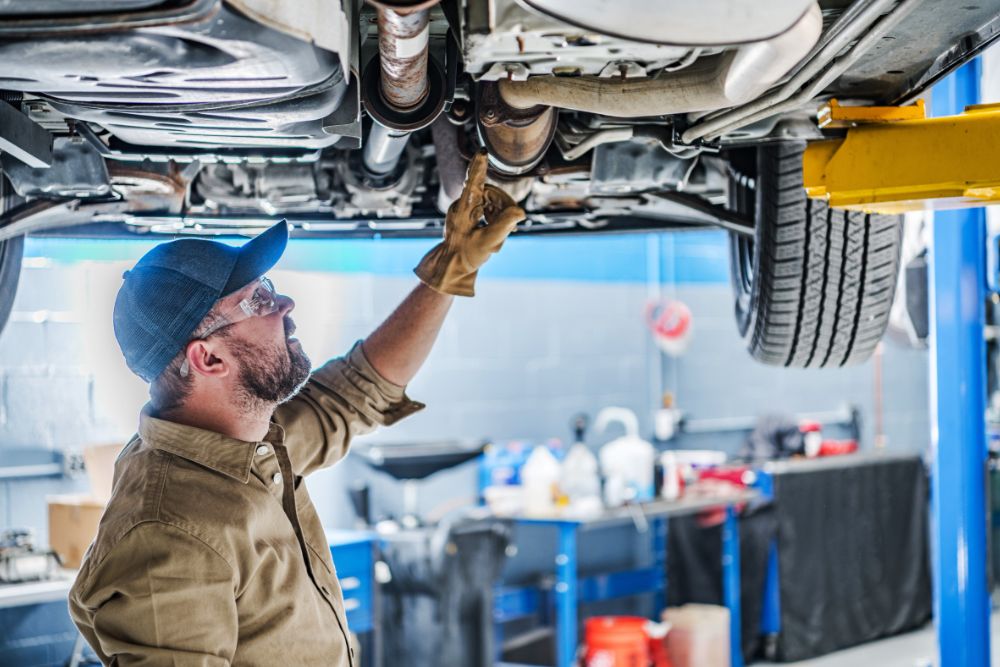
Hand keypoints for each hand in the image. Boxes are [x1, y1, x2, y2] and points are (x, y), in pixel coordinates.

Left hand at [414, 150, 524, 296]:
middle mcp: (463, 203)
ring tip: (498, 235)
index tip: (482, 152)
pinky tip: (496, 231)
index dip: (479, 167)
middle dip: (504, 208)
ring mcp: (465, 207)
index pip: (473, 183)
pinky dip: (496, 217)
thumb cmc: (466, 255)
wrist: (452, 265)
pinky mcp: (468, 211)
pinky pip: (488, 206)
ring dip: (500, 215)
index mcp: (464, 208)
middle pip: (491, 193)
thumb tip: (520, 212)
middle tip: (511, 227)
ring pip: (492, 200)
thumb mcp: (488, 242)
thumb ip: (504, 226)